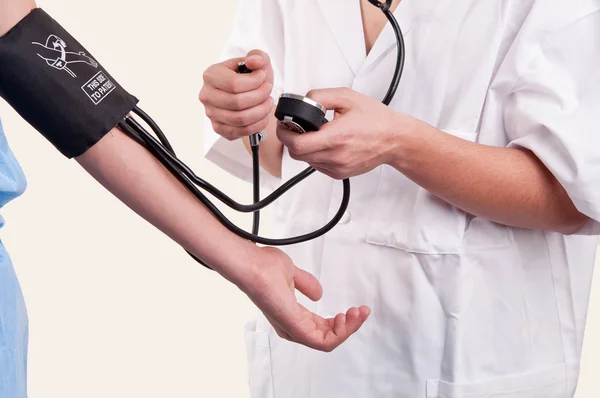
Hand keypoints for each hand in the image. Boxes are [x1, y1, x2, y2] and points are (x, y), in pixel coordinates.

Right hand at [200, 50, 273, 139]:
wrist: (247, 95)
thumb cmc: (249, 79)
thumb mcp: (256, 62)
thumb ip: (258, 56)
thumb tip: (254, 62)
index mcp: (211, 75)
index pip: (234, 84)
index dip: (254, 82)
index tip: (262, 77)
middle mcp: (207, 95)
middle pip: (238, 102)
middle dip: (260, 96)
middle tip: (268, 90)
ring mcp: (211, 114)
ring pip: (241, 118)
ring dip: (261, 111)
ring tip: (268, 102)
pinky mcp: (219, 128)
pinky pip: (242, 131)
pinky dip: (258, 124)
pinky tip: (264, 114)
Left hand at [242, 246, 370, 351]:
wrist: (252, 266)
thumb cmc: (263, 267)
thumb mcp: (292, 274)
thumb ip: (306, 284)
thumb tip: (318, 294)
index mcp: (292, 316)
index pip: (322, 328)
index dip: (341, 322)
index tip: (354, 309)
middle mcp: (292, 327)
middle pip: (328, 337)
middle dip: (349, 326)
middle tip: (361, 311)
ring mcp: (293, 329)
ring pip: (328, 341)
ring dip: (348, 329)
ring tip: (358, 313)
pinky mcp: (295, 327)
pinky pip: (322, 341)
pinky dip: (340, 332)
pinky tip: (347, 318)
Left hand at [277, 88, 415, 179]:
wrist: (394, 140)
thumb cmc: (375, 119)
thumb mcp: (347, 97)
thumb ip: (321, 96)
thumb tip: (303, 102)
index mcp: (337, 137)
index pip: (298, 144)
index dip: (285, 135)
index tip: (284, 126)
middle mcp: (336, 156)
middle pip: (297, 154)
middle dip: (291, 140)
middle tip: (294, 128)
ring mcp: (337, 168)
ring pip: (306, 161)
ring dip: (303, 148)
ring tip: (313, 134)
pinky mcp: (339, 174)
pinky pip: (317, 166)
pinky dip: (315, 155)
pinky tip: (324, 144)